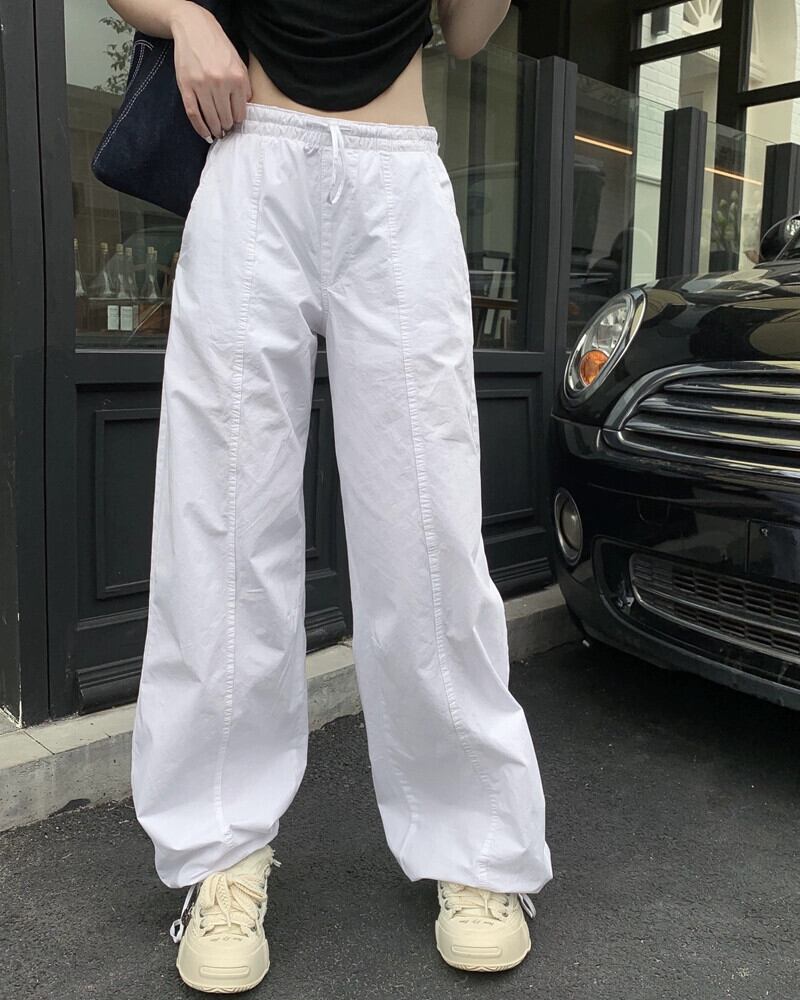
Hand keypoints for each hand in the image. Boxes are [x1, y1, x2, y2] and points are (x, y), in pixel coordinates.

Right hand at [169, 1, 251, 141]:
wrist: (194, 29)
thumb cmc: (218, 47)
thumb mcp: (238, 64)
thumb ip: (244, 86)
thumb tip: (244, 109)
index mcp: (237, 78)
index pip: (240, 113)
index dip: (237, 121)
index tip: (234, 124)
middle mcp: (221, 83)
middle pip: (226, 118)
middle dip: (226, 127)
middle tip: (224, 130)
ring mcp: (202, 86)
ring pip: (211, 119)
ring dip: (214, 130)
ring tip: (216, 133)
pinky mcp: (186, 86)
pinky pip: (193, 114)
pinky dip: (200, 128)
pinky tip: (205, 134)